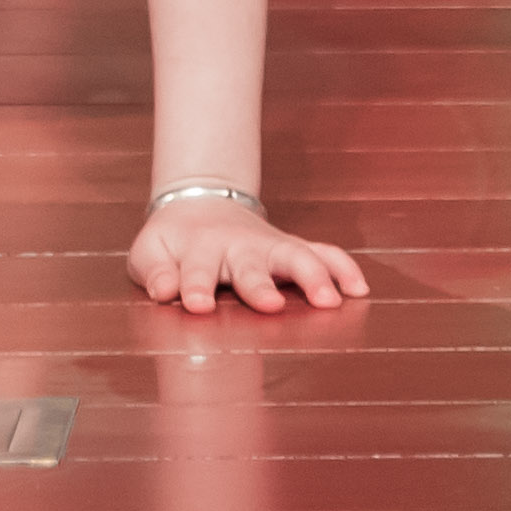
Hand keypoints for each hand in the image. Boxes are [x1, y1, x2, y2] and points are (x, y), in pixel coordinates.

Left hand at [128, 192, 367, 313]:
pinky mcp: (292, 248)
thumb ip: (155, 272)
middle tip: (270, 305)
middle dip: (260, 285)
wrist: (200, 204)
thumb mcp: (151, 253)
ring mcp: (269, 246)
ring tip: (330, 301)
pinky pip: (324, 253)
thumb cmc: (173, 242)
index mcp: (198, 249)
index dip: (194, 287)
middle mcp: (238, 246)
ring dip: (313, 276)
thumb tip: (164, 291)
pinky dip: (343, 268)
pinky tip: (359, 289)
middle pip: (251, 265)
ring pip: (296, 256)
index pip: (195, 270)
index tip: (198, 305)